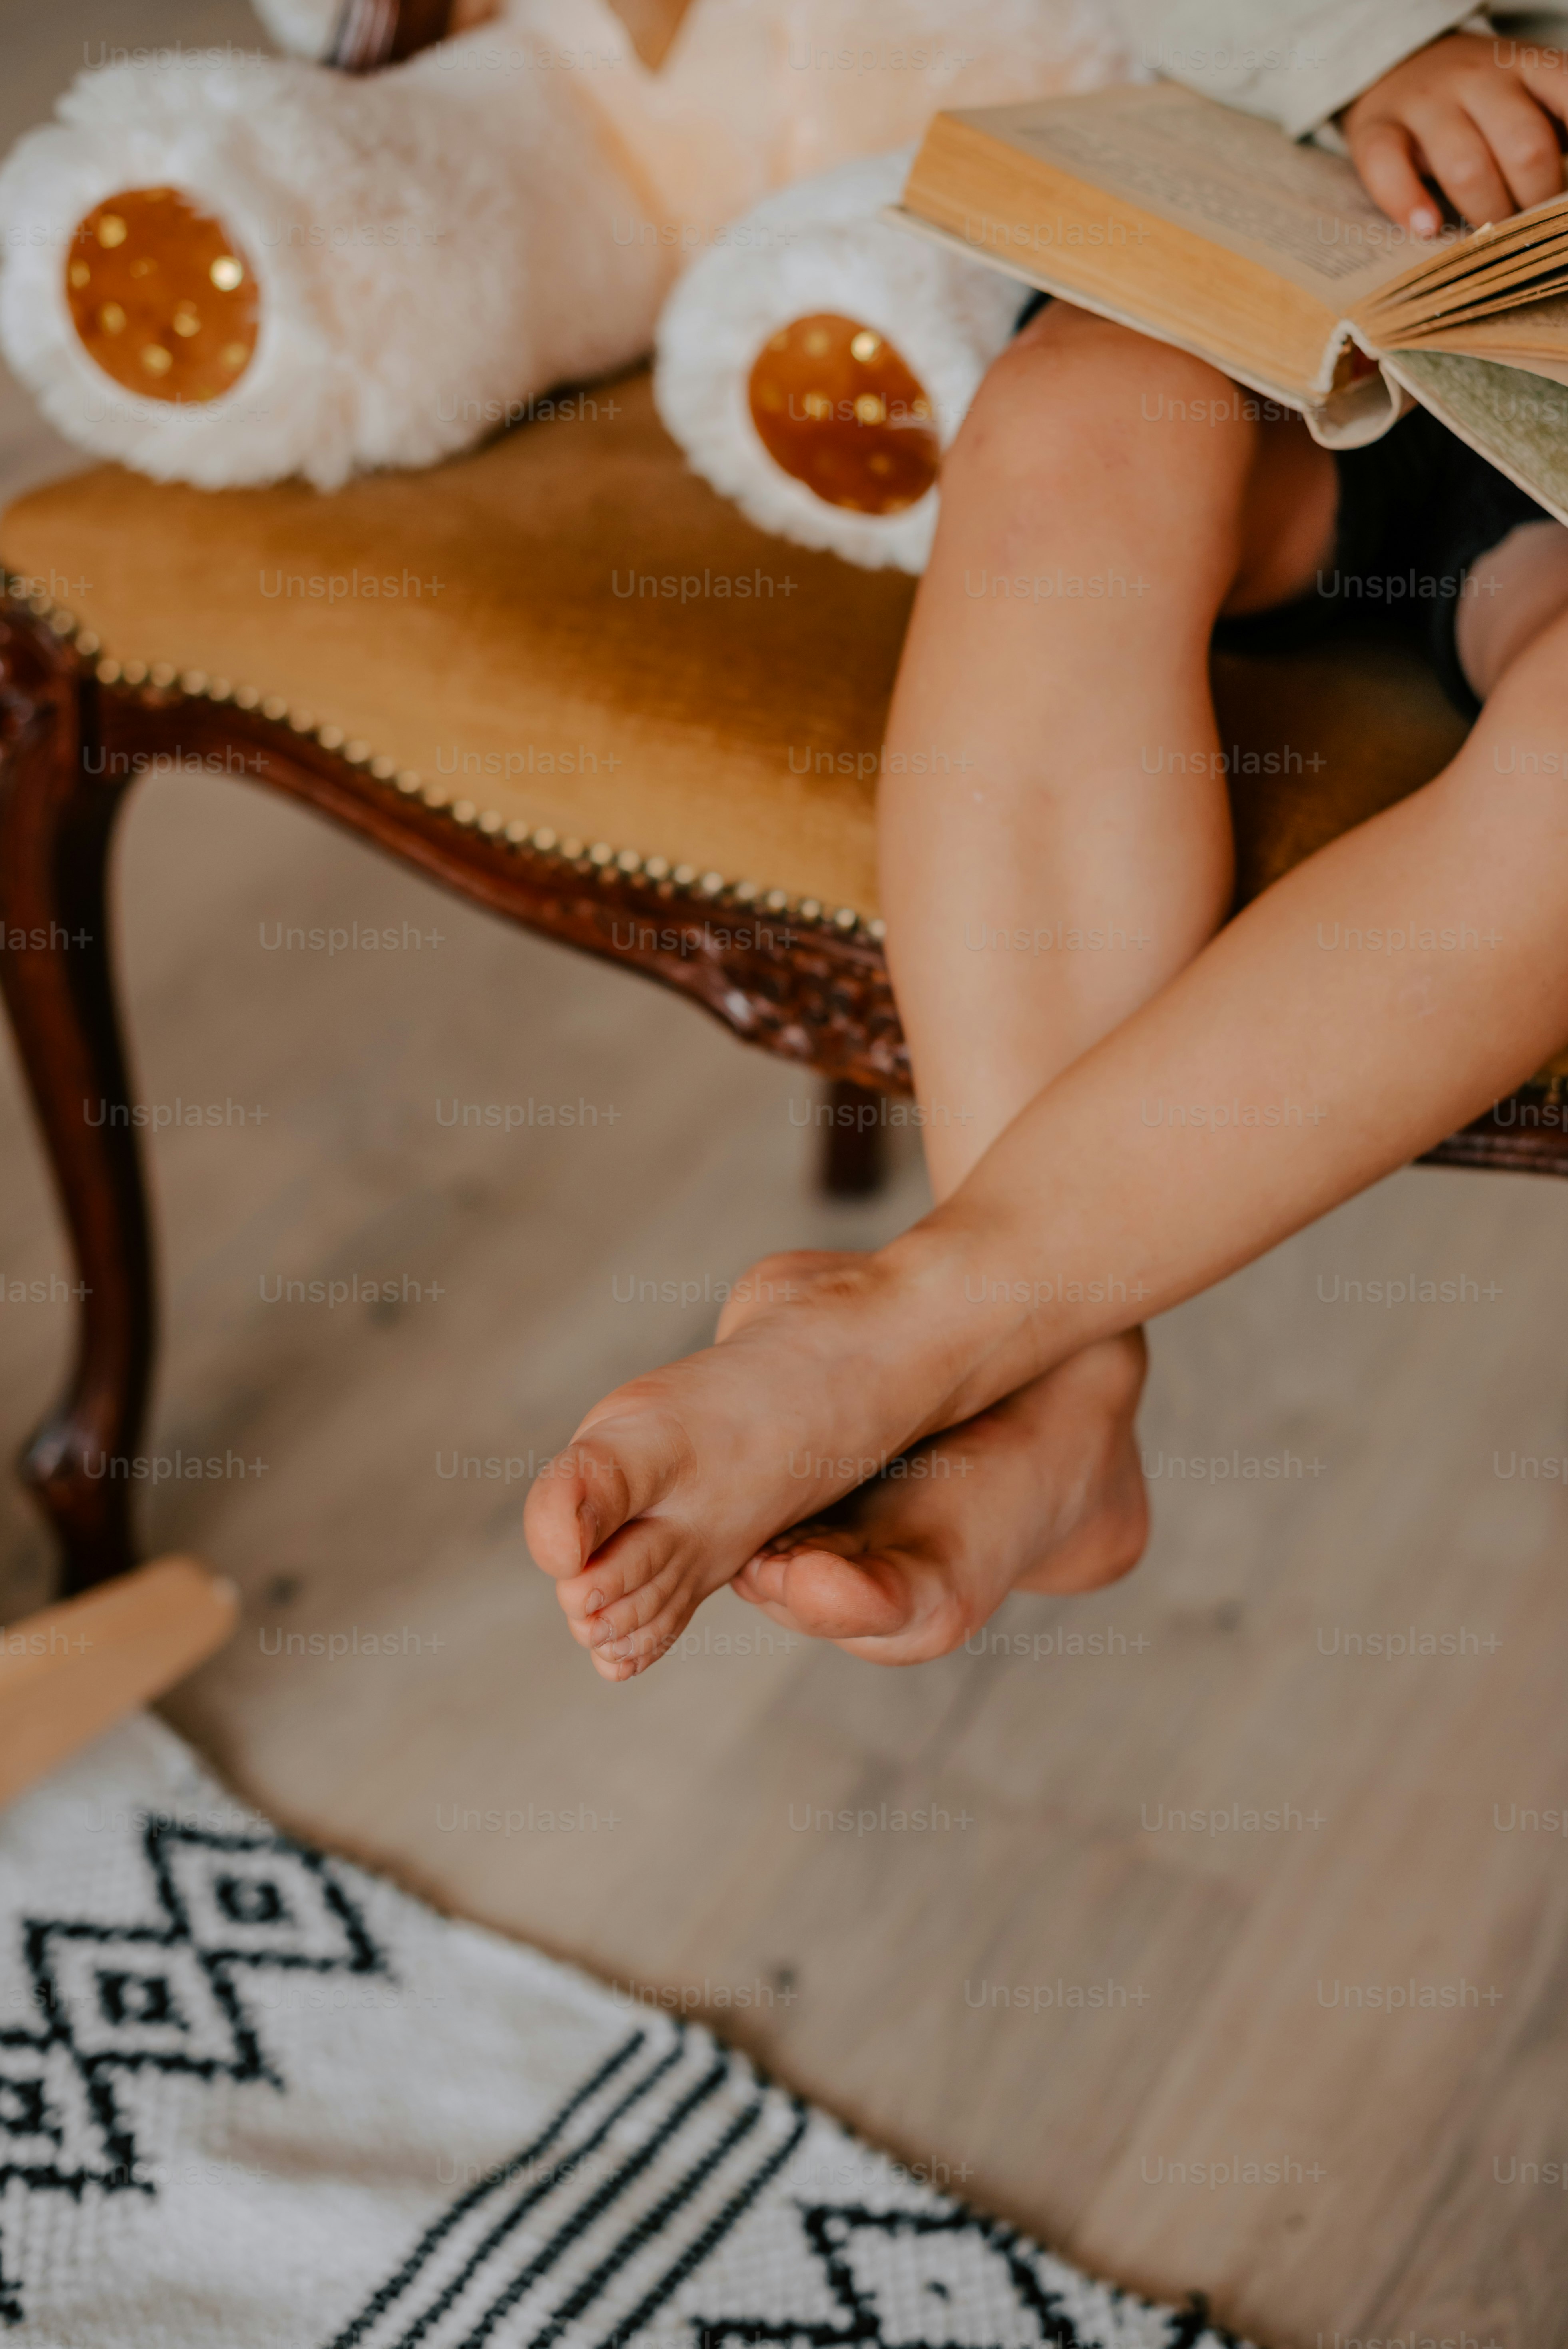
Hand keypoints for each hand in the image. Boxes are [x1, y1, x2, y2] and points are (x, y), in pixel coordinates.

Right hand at [1343, 31, 1567, 235]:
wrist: (1396, 64)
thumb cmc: (1472, 99)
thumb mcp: (1521, 94)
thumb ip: (1548, 128)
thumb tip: (1565, 193)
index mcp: (1523, 66)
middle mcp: (1478, 78)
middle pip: (1524, 146)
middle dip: (1535, 200)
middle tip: (1528, 226)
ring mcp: (1425, 102)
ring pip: (1465, 166)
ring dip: (1485, 212)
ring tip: (1487, 238)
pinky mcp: (1375, 128)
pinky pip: (1388, 167)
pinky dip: (1408, 203)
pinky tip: (1427, 229)